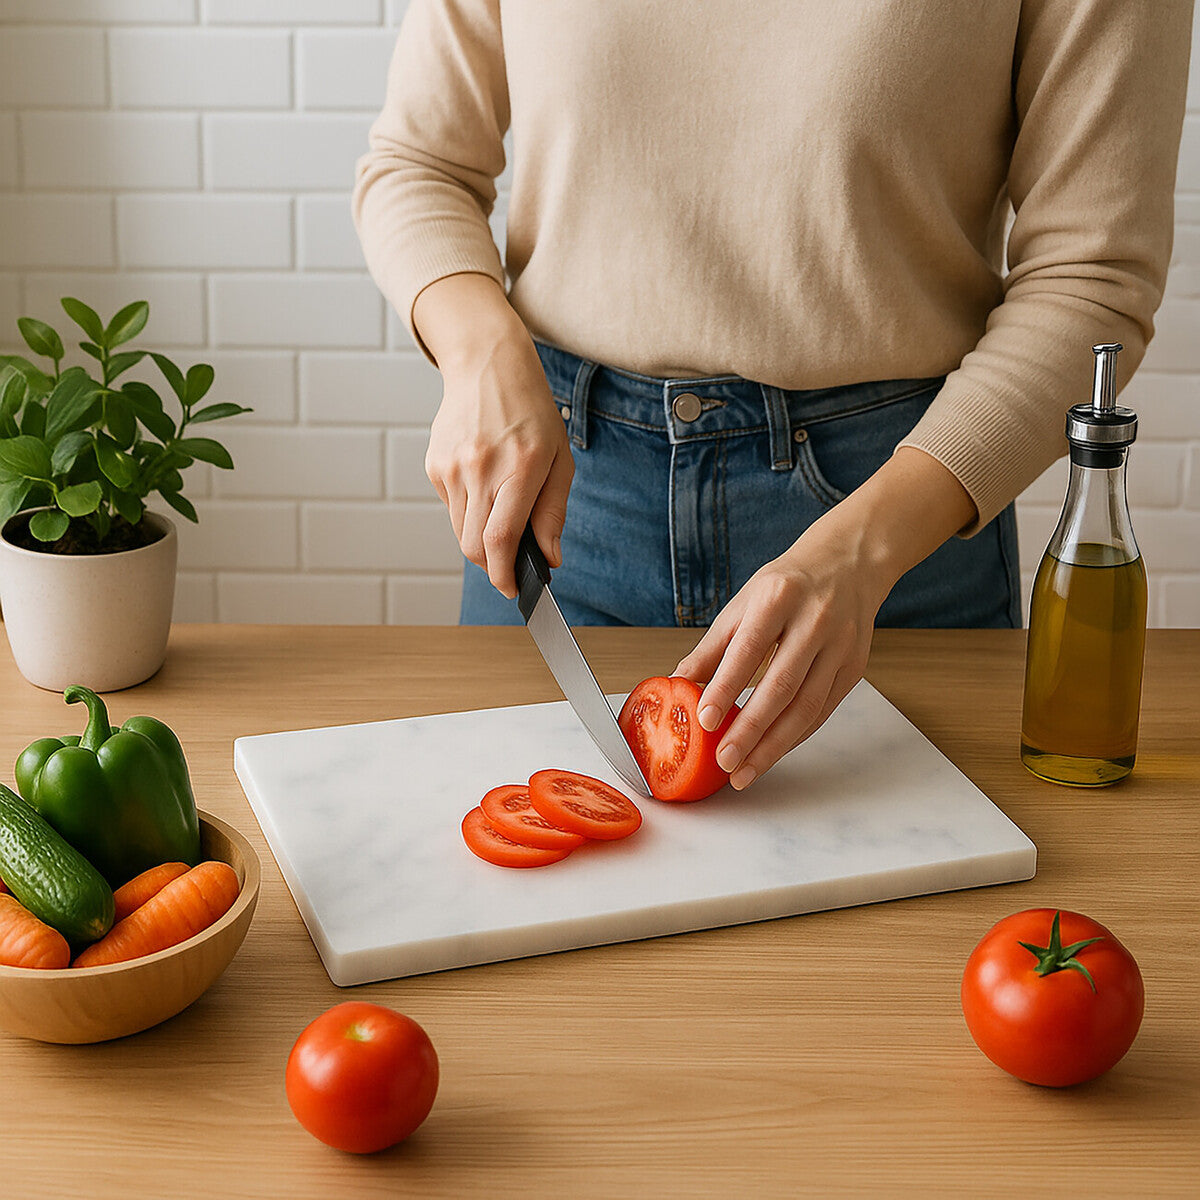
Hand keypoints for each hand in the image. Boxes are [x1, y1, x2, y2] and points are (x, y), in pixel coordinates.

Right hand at [416, 275, 573, 596]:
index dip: (504, 575)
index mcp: (519, 468)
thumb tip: (548, 559)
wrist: (488, 366)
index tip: (512, 590)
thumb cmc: (532, 414)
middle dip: (493, 565)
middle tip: (512, 563)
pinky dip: (469, 512)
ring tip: (501, 512)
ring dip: (481, 540)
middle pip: (474, 546)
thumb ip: (553, 513)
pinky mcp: (435, 466)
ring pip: (460, 531)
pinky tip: (484, 486)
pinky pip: (452, 508)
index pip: (500, 539)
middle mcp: (480, 469)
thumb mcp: (560, 460)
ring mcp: (451, 468)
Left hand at [674, 447, 978, 788]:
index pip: (749, 650)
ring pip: (807, 707)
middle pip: (782, 686)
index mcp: (779, 598)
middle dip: (751, 730)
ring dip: (773, 746)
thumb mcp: (743, 604)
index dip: (726, 687)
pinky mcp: (854, 667)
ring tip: (743, 772)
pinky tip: (771, 754)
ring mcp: (841, 646)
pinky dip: (794, 737)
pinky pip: (822, 711)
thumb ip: (712, 647)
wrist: (847, 564)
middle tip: (724, 761)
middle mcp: (815, 621)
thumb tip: (676, 685)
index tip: (704, 720)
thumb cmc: (785, 585)